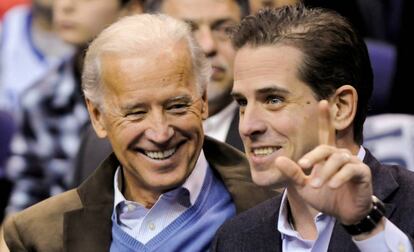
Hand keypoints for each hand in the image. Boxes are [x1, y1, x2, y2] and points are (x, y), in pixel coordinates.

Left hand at [275, 100, 372, 224]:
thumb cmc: (323, 196)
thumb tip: (278, 160)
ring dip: (324, 172)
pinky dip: (340, 177)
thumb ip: (293, 173)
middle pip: (326, 148)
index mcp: (327, 155)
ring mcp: (353, 162)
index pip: (326, 133)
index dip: (325, 118)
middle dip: (313, 157)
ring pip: (337, 159)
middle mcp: (341, 154)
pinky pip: (351, 170)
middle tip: (302, 167)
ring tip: (315, 185)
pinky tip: (332, 186)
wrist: (342, 214)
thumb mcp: (303, 186)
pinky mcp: (363, 173)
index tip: (322, 102)